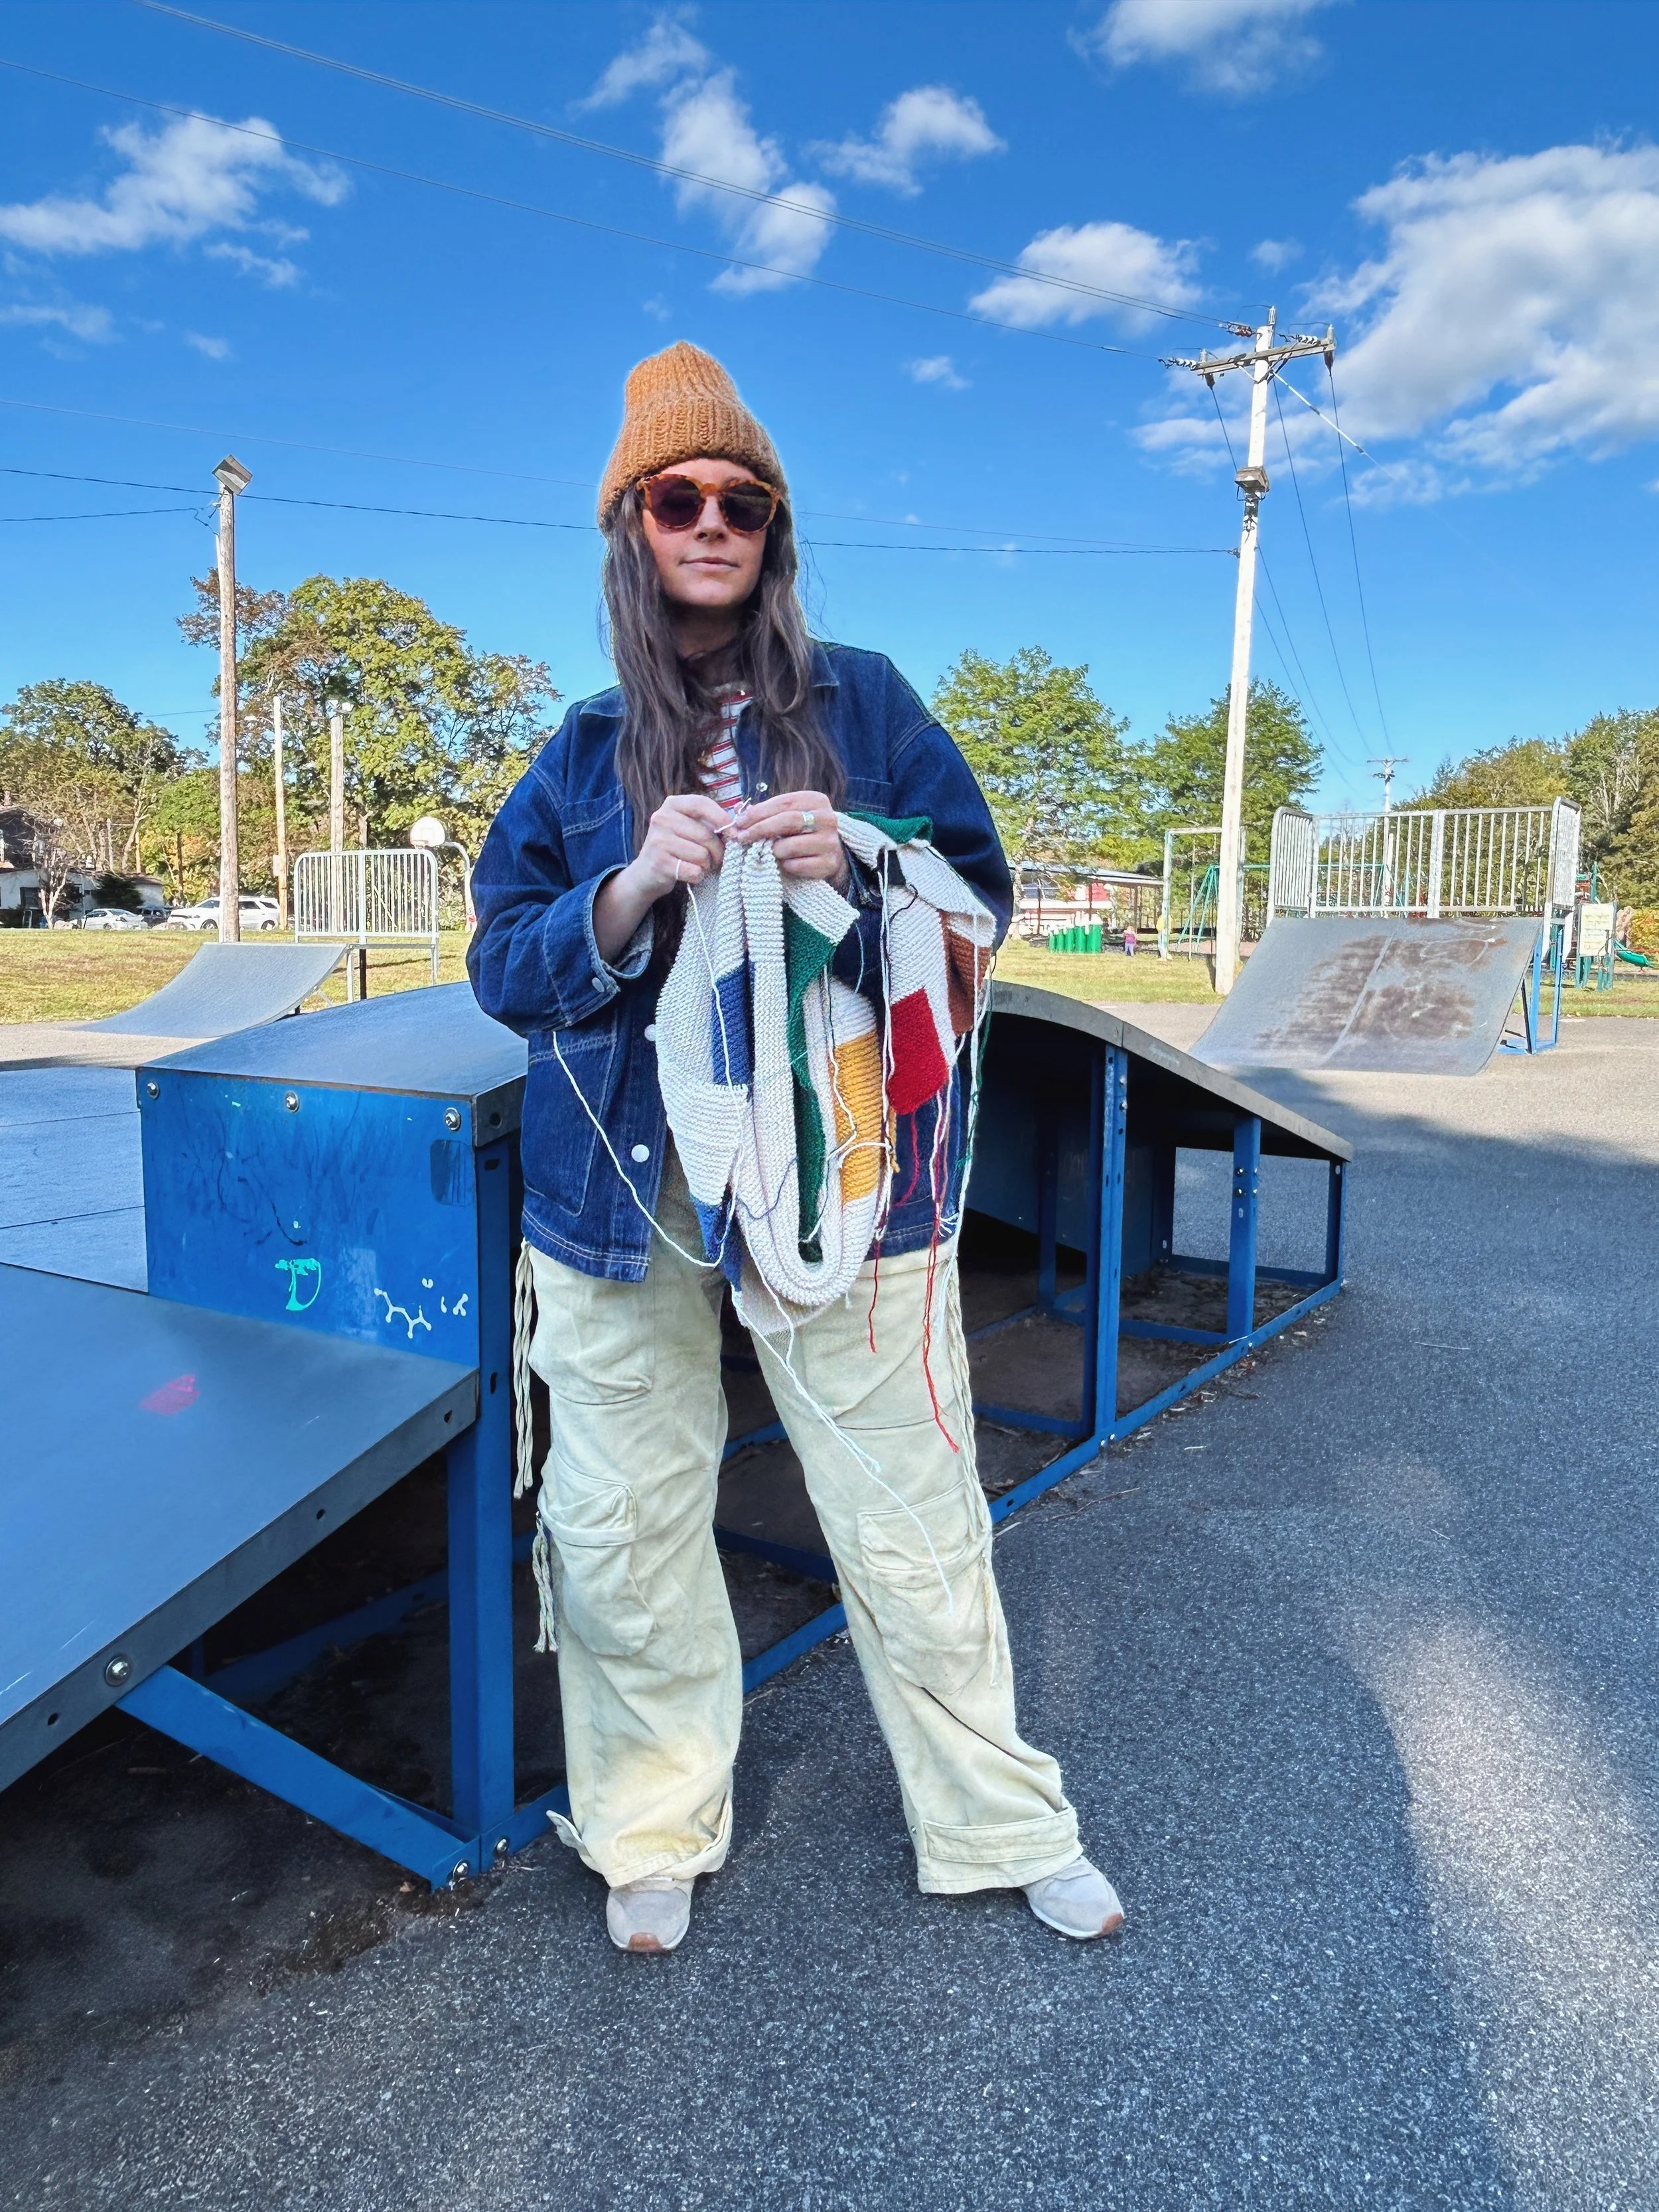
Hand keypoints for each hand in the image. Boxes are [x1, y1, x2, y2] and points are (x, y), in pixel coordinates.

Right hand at [592, 793, 728, 963]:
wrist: (646, 874)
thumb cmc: (675, 848)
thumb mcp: (687, 827)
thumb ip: (708, 822)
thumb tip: (737, 827)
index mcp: (671, 805)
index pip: (702, 804)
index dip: (722, 818)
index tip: (733, 833)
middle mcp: (662, 819)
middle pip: (706, 835)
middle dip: (717, 851)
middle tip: (715, 859)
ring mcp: (659, 841)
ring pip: (702, 855)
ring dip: (707, 865)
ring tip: (700, 865)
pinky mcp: (660, 863)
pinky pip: (694, 871)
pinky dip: (698, 876)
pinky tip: (690, 874)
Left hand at [731, 790, 848, 887]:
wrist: (829, 857)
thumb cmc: (802, 834)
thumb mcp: (787, 817)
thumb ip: (765, 812)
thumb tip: (737, 808)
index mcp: (816, 801)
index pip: (783, 803)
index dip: (758, 812)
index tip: (739, 822)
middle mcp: (827, 819)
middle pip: (787, 821)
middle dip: (760, 829)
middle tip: (742, 837)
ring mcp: (830, 842)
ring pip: (789, 846)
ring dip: (773, 851)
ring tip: (771, 852)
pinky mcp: (828, 863)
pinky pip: (795, 865)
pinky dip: (785, 866)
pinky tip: (786, 863)